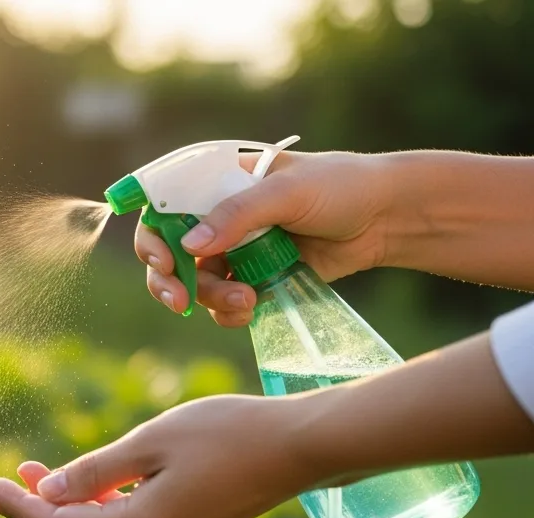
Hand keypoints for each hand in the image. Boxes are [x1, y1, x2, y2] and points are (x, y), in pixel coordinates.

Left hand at [0, 394, 323, 517]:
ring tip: (34, 473)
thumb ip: (97, 471)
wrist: (300, 446)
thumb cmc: (226, 434)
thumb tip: (50, 492)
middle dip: (36, 511)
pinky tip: (84, 482)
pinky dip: (97, 506)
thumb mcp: (150, 442)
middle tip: (0, 485)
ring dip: (66, 506)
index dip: (22, 511)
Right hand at [139, 151, 394, 326]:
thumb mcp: (287, 191)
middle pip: (168, 251)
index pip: (163, 205)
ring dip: (209, 298)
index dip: (152, 234)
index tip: (163, 260)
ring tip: (245, 301)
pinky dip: (228, 312)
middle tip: (179, 301)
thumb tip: (189, 247)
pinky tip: (250, 309)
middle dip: (168, 279)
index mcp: (216, 182)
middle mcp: (217, 216)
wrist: (388, 218)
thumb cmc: (341, 187)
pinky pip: (222, 302)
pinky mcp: (254, 278)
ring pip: (195, 282)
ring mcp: (235, 249)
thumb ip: (237, 215)